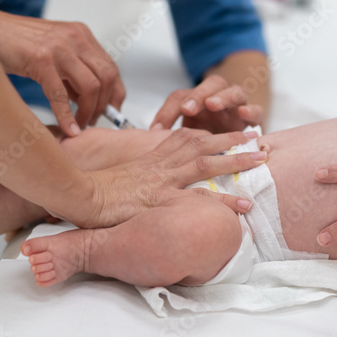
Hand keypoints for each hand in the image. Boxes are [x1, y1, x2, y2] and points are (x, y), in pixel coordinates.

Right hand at [0, 7, 124, 136]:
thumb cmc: (13, 43)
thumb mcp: (53, 54)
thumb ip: (72, 73)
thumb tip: (87, 101)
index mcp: (81, 35)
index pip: (112, 68)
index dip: (115, 93)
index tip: (111, 112)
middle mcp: (76, 38)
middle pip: (107, 77)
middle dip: (104, 105)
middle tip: (93, 121)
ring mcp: (60, 47)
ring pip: (91, 86)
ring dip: (89, 112)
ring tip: (80, 125)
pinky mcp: (41, 58)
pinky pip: (61, 94)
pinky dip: (67, 116)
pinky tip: (69, 128)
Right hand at [76, 128, 266, 227]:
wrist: (74, 194)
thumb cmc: (89, 189)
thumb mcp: (118, 177)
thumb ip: (136, 177)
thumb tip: (140, 185)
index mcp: (151, 158)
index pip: (184, 138)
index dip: (208, 133)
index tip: (226, 131)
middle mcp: (160, 165)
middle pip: (202, 144)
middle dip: (231, 140)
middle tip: (256, 138)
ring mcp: (162, 180)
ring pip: (206, 163)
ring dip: (237, 161)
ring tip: (262, 160)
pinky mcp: (161, 198)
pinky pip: (198, 198)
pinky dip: (223, 201)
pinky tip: (243, 205)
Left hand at [151, 74, 262, 132]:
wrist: (239, 150)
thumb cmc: (210, 142)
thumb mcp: (187, 138)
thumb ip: (171, 135)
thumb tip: (147, 138)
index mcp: (199, 102)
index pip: (181, 97)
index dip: (168, 111)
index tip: (157, 129)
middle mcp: (219, 100)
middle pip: (210, 85)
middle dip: (197, 95)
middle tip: (187, 108)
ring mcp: (239, 107)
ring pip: (234, 91)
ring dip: (222, 96)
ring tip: (212, 104)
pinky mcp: (255, 120)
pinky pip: (257, 110)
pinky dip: (251, 110)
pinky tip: (243, 113)